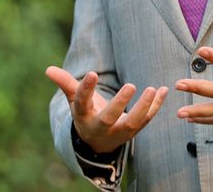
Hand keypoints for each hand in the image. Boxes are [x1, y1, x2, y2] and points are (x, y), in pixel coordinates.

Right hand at [46, 66, 167, 152]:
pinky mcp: (134, 130)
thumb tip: (48, 69)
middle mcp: (101, 127)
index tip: (92, 73)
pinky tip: (164, 89)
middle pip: (109, 118)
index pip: (82, 103)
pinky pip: (147, 120)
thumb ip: (65, 83)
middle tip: (131, 85)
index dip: (86, 89)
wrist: (98, 142)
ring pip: (133, 123)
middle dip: (120, 103)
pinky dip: (157, 106)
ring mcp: (119, 131)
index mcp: (84, 117)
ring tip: (153, 88)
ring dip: (145, 107)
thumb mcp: (75, 100)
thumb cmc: (86, 114)